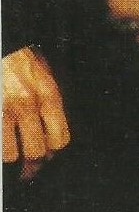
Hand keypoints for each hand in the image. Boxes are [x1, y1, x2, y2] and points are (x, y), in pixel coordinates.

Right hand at [3, 46, 70, 176]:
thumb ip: (50, 107)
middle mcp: (27, 105)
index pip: (59, 139)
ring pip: (10, 154)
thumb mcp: (45, 79)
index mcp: (48, 97)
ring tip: (11, 150)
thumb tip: (51, 138)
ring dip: (10, 155)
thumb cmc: (22, 62)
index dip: (53, 151)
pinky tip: (4, 141)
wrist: (3, 50)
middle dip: (32, 160)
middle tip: (28, 160)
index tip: (47, 153)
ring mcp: (5, 110)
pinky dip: (1, 146)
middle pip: (36, 151)